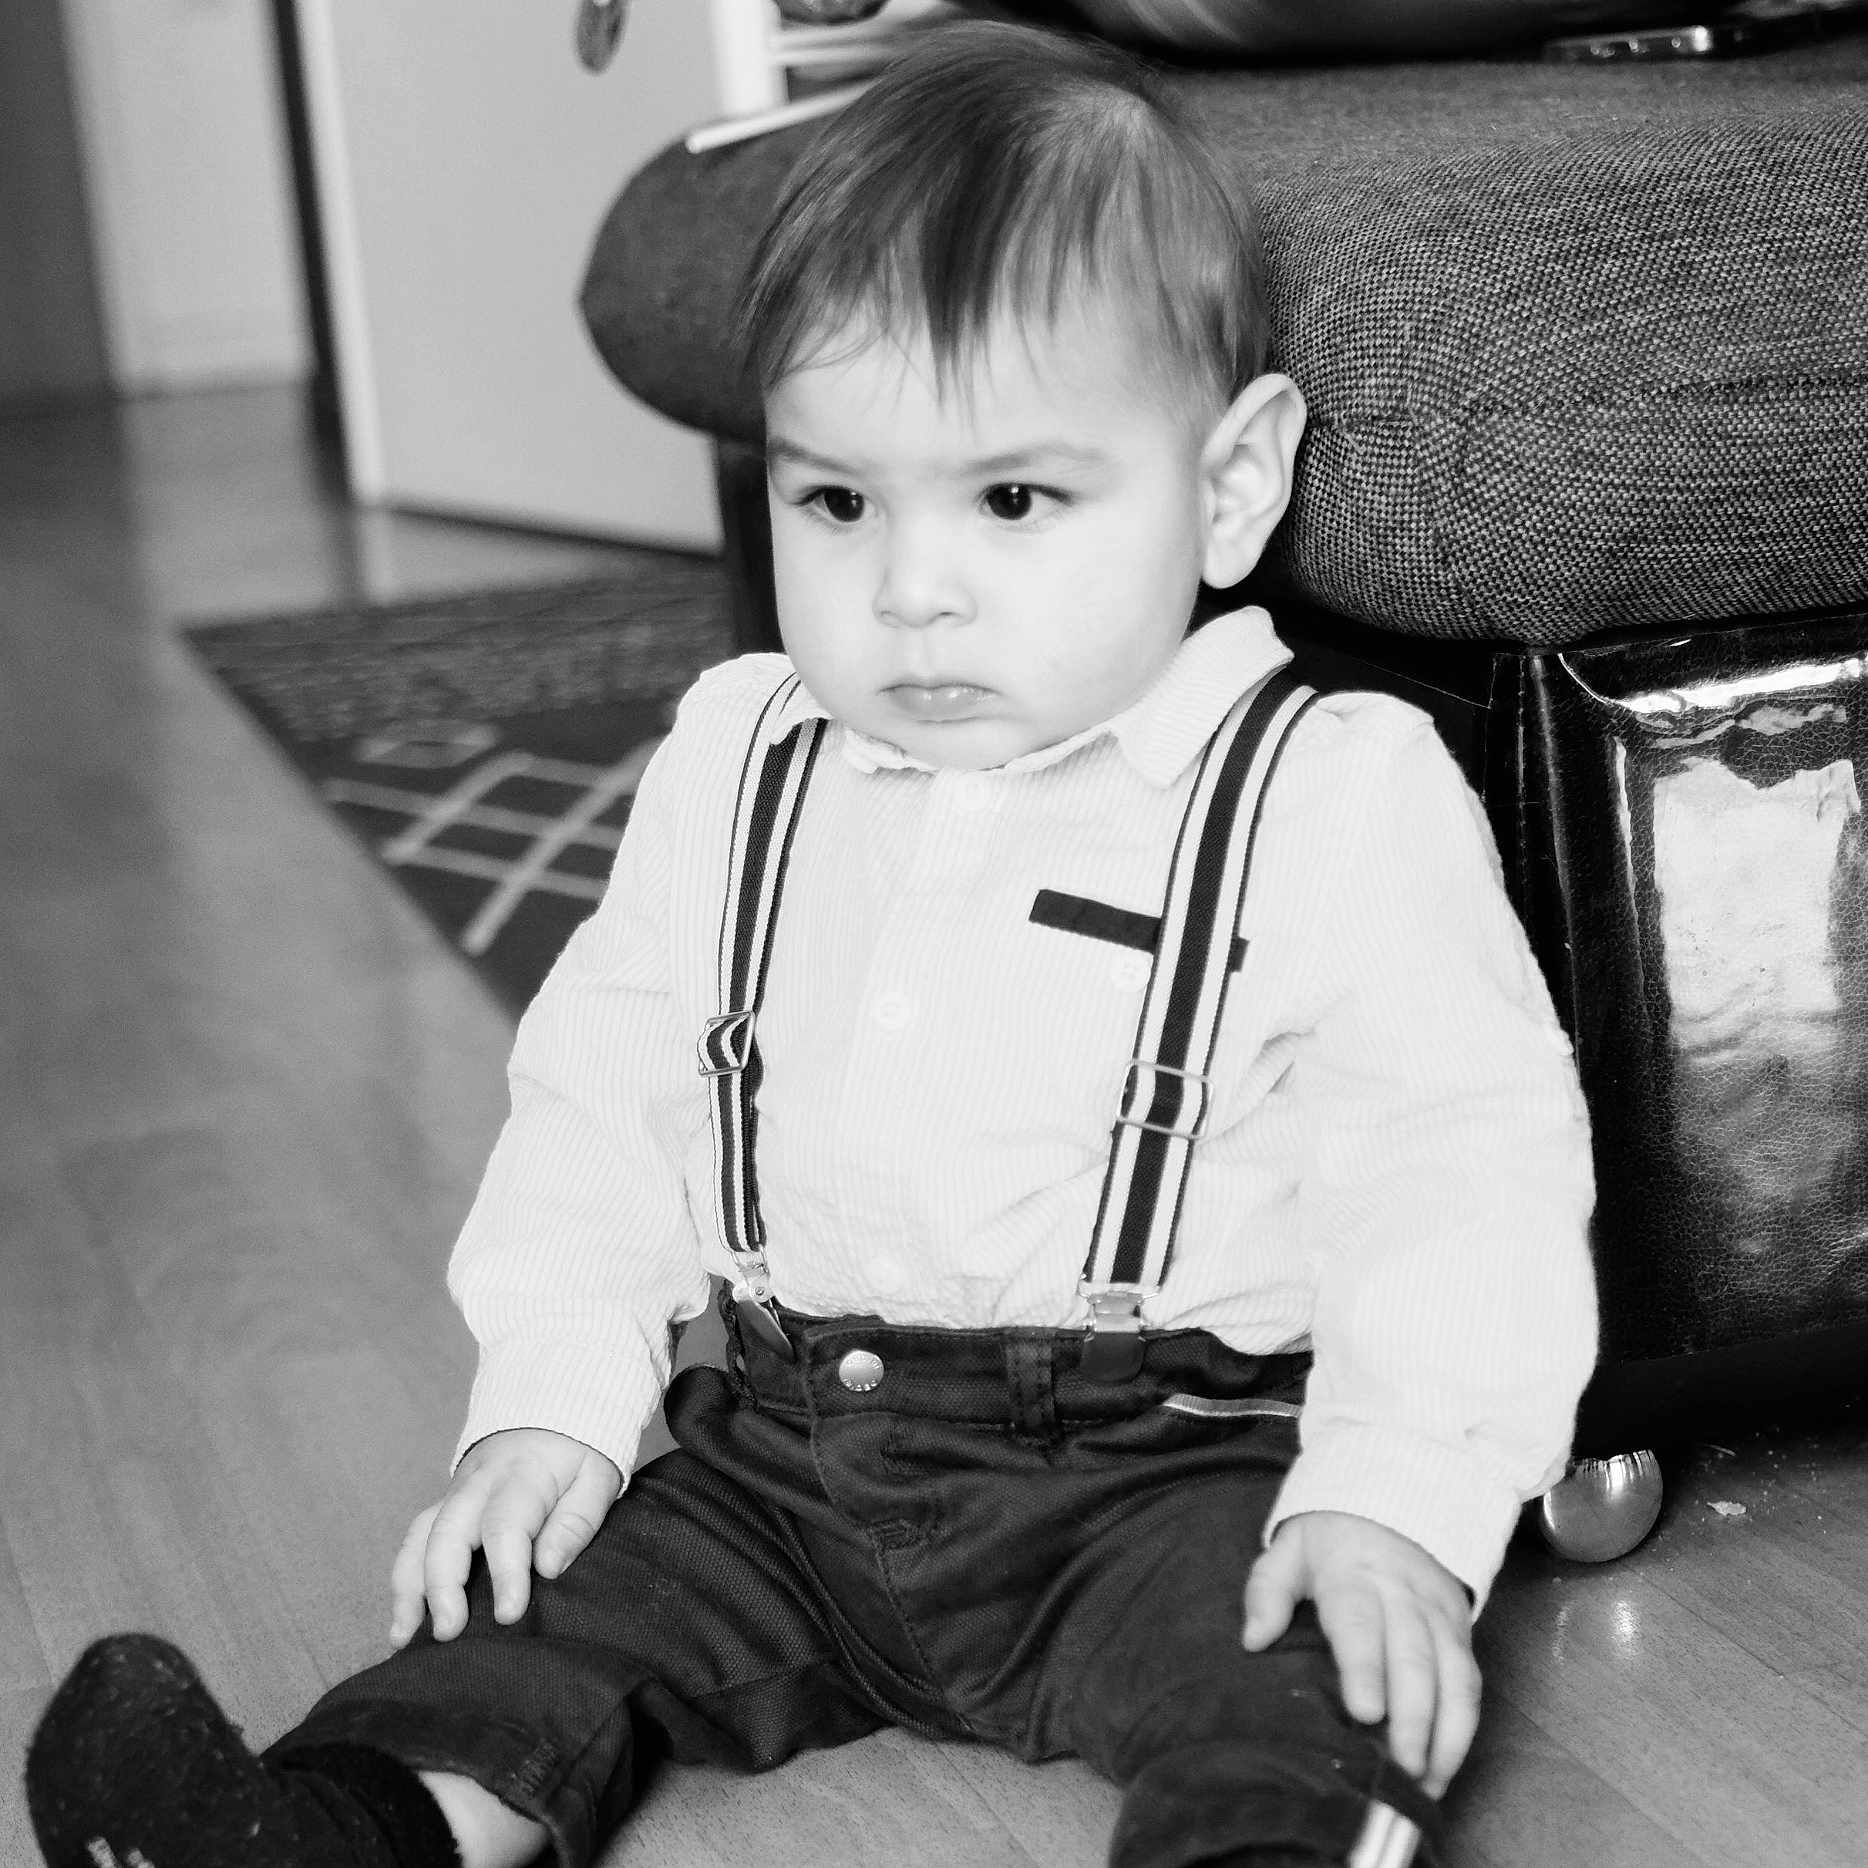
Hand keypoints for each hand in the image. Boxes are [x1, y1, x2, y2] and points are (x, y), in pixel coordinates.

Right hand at [389, 1428, 621, 1644]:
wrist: (550, 1413)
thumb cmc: (577, 1453)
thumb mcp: (597, 1477)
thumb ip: (577, 1521)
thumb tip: (549, 1567)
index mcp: (521, 1476)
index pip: (505, 1526)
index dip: (505, 1573)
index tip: (508, 1614)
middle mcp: (478, 1484)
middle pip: (448, 1532)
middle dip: (442, 1584)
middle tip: (448, 1632)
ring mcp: (455, 1494)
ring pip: (420, 1536)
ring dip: (408, 1587)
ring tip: (403, 1636)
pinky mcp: (444, 1506)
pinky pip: (415, 1541)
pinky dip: (404, 1580)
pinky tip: (403, 1621)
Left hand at [1241, 1510, 1478, 1796]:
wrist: (1389, 1504)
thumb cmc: (1328, 1541)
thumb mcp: (1288, 1551)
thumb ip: (1267, 1591)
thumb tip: (1253, 1639)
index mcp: (1353, 1574)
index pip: (1360, 1623)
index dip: (1365, 1668)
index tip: (1366, 1712)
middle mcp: (1402, 1595)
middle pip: (1414, 1658)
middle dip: (1413, 1718)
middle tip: (1401, 1768)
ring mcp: (1437, 1613)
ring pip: (1452, 1674)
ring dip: (1445, 1733)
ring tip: (1425, 1783)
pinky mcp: (1461, 1630)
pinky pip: (1470, 1681)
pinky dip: (1464, 1727)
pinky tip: (1446, 1765)